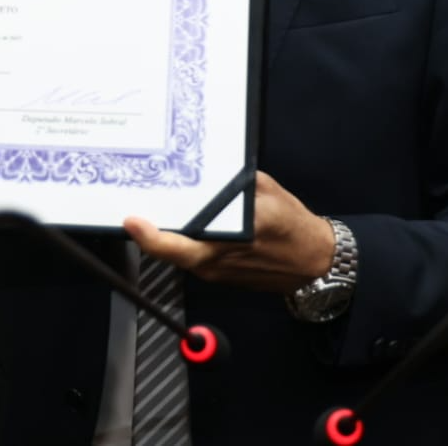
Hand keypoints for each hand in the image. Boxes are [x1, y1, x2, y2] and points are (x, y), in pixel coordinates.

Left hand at [123, 171, 335, 291]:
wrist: (315, 263)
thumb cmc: (294, 225)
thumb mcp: (268, 191)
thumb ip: (236, 182)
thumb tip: (208, 170)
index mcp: (232, 237)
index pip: (181, 245)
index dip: (151, 237)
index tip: (132, 221)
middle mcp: (219, 261)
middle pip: (171, 251)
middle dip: (150, 232)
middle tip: (134, 210)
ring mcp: (217, 273)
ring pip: (179, 255)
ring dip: (166, 236)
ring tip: (154, 211)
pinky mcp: (219, 277)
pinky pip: (192, 258)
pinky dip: (184, 242)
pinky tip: (183, 224)